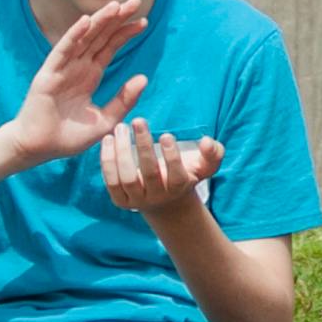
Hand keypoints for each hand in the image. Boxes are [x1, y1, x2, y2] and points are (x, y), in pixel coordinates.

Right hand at [0, 0, 152, 164]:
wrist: (40, 149)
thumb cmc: (68, 136)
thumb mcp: (105, 120)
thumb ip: (123, 100)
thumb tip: (144, 77)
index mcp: (89, 75)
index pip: (110, 47)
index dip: (125, 33)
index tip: (143, 21)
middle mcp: (77, 67)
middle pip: (100, 36)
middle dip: (117, 19)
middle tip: (135, 1)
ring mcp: (62, 68)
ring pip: (84, 38)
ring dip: (99, 21)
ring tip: (116, 6)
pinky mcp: (48, 74)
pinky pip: (62, 50)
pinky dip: (73, 35)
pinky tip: (86, 21)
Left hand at [99, 115, 226, 220]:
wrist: (164, 200)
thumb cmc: (186, 173)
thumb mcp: (204, 165)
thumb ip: (213, 153)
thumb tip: (206, 141)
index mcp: (179, 187)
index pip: (176, 175)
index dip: (171, 156)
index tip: (166, 135)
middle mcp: (158, 196)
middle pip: (149, 173)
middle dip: (143, 146)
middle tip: (138, 121)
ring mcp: (137, 200)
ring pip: (127, 178)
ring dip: (122, 151)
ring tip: (120, 128)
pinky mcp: (120, 200)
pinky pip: (111, 182)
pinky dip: (107, 161)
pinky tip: (108, 140)